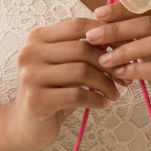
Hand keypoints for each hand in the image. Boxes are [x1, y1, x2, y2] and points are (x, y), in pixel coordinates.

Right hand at [5, 17, 120, 150]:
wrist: (25, 125)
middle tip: (123, 76)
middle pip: (81, 49)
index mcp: (37, 37)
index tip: (125, 46)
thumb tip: (119, 38)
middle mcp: (30, 53)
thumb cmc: (52, 91)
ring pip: (81, 72)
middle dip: (108, 63)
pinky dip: (96, 99)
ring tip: (114, 93)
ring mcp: (30, 76)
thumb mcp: (64, 65)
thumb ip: (82, 48)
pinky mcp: (36, 100)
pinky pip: (77, 95)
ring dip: (105, 83)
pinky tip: (102, 103)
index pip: (77, 26)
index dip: (105, 34)